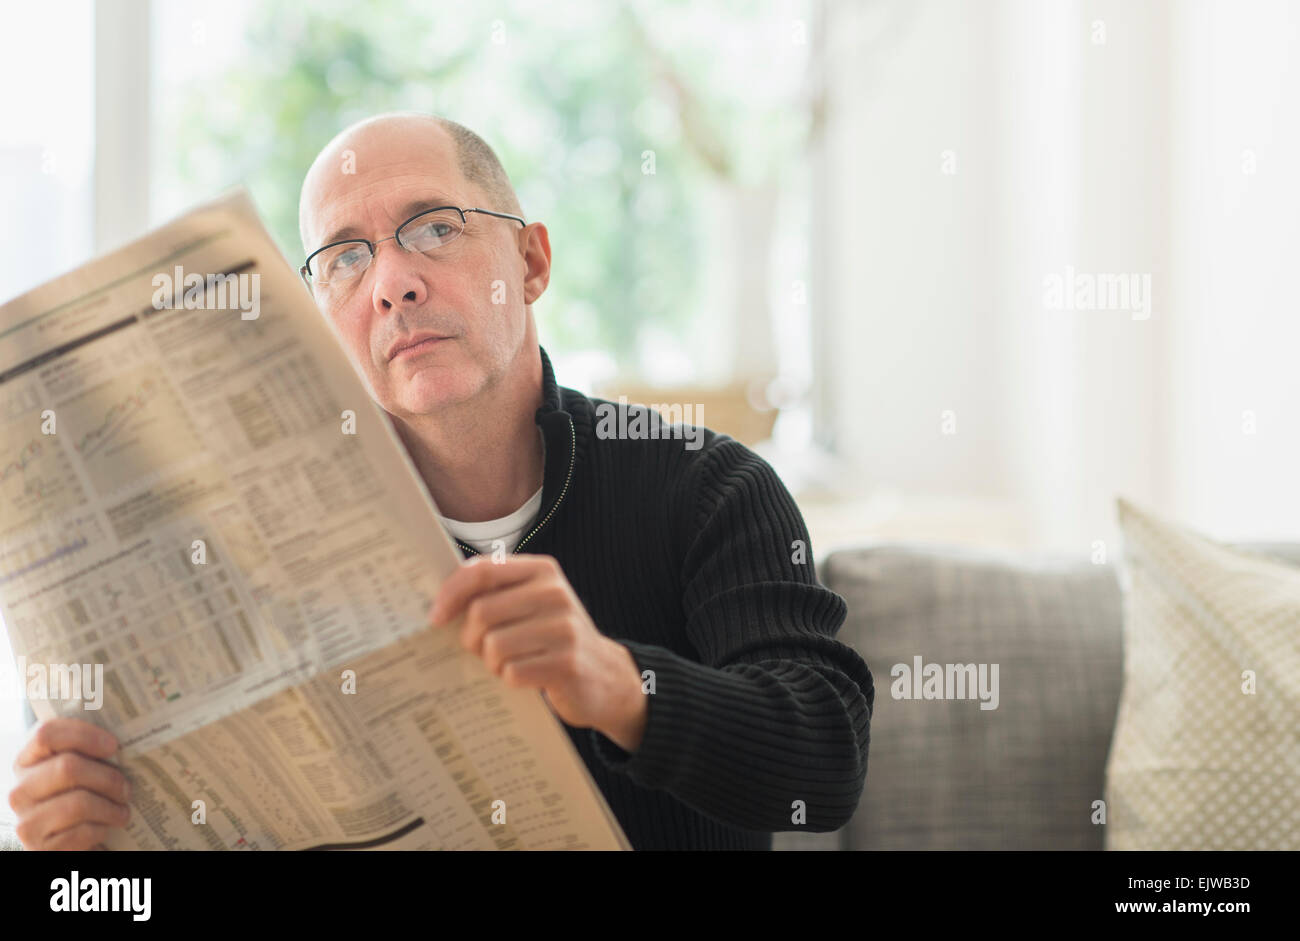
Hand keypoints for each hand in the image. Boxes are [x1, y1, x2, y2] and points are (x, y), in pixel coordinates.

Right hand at [9, 718, 130, 849]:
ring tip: (123, 810)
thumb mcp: (82, 770)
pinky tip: (107, 828)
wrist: (74, 842)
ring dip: (111, 807)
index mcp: (28, 761)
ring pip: (78, 803)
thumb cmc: (84, 797)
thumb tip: (129, 732)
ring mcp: (27, 821)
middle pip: (67, 768)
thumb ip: (91, 751)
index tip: (114, 745)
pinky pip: (82, 832)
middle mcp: (20, 791)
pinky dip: (103, 829)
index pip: (47, 734)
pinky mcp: (40, 848)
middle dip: (108, 777)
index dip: (83, 735)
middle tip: (127, 787)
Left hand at [430, 554, 647, 750]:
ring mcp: (564, 628)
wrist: (603, 675)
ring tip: (509, 663)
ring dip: (492, 663)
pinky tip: (527, 677)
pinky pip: (512, 673)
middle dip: (471, 638)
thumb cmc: (552, 637)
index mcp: (543, 570)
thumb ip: (494, 592)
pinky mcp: (567, 663)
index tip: (436, 617)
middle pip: (481, 612)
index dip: (450, 593)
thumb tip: (439, 603)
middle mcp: (555, 593)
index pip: (481, 570)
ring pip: (494, 646)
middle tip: (483, 650)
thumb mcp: (530, 603)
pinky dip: (511, 680)